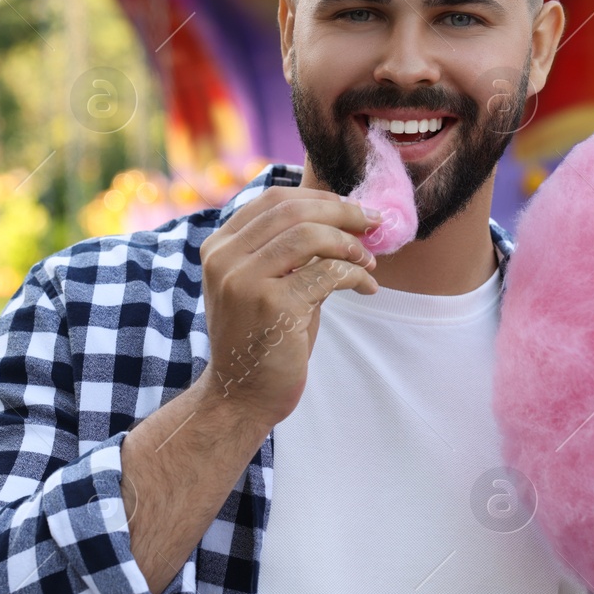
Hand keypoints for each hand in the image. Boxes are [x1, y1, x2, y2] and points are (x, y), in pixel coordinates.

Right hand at [198, 185, 380, 427]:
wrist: (241, 396)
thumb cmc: (262, 339)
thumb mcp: (267, 284)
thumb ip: (290, 251)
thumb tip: (346, 220)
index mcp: (220, 246)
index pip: (274, 199)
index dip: (320, 198)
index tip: (353, 209)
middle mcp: (225, 258)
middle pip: (293, 210)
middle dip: (342, 212)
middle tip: (373, 222)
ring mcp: (244, 280)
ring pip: (309, 235)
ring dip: (350, 244)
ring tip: (369, 262)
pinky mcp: (271, 305)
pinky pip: (326, 272)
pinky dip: (355, 274)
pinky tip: (367, 287)